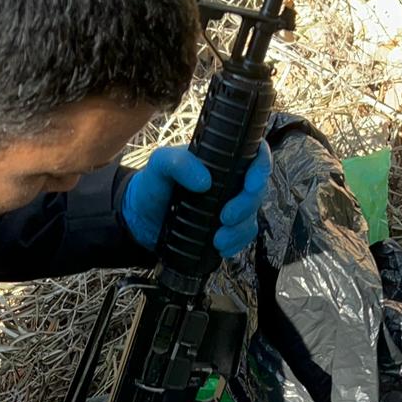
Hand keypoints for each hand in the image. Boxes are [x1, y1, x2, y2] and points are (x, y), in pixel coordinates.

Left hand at [121, 142, 271, 256]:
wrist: (140, 218)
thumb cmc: (151, 184)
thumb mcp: (159, 165)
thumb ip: (177, 163)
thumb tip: (204, 180)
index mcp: (221, 158)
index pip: (254, 154)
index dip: (261, 166)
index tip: (250, 183)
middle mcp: (230, 180)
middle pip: (257, 188)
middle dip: (247, 204)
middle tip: (225, 216)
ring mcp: (230, 204)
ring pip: (252, 215)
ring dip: (240, 228)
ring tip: (217, 238)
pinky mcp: (226, 228)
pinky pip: (243, 235)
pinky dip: (236, 243)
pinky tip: (220, 247)